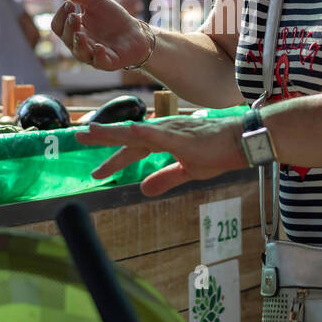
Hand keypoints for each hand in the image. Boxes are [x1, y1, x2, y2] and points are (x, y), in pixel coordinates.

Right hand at [47, 0, 151, 70]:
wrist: (135, 31)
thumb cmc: (110, 17)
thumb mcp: (92, 1)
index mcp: (73, 30)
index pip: (58, 26)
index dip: (61, 16)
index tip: (70, 3)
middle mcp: (79, 45)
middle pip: (67, 39)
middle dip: (70, 27)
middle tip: (75, 16)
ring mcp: (93, 55)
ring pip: (80, 53)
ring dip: (79, 44)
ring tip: (81, 34)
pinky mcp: (109, 62)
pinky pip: (100, 62)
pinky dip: (98, 56)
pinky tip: (99, 47)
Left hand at [76, 117, 247, 196]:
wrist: (242, 142)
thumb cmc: (219, 153)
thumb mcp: (188, 171)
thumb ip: (165, 179)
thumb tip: (142, 190)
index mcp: (164, 140)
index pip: (133, 148)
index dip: (114, 159)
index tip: (96, 172)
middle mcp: (163, 131)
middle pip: (127, 136)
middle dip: (103, 137)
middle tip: (78, 137)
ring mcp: (171, 132)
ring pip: (135, 132)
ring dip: (113, 132)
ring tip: (91, 132)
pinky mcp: (182, 137)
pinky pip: (158, 135)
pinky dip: (141, 134)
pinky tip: (128, 133)